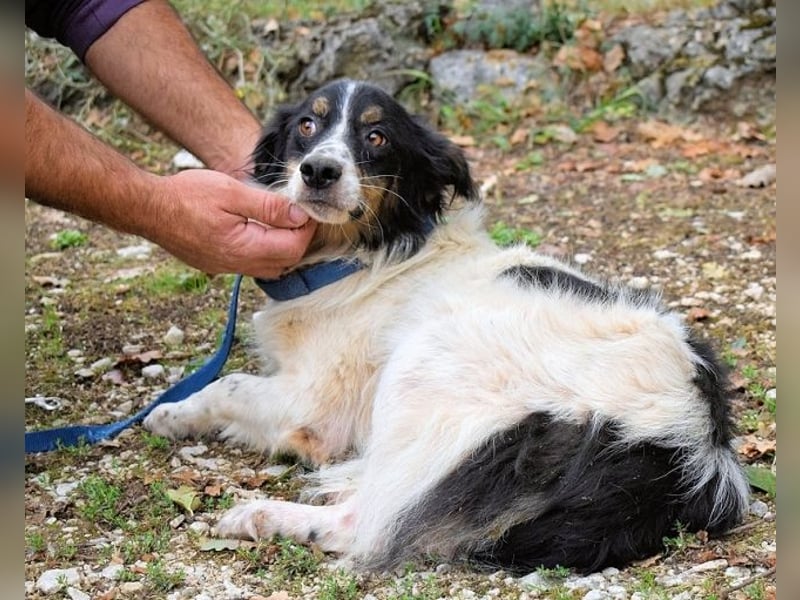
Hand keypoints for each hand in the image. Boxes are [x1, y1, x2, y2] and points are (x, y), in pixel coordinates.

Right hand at [145, 169, 315, 278]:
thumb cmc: (186, 196)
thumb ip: (268, 206)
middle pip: (286, 262)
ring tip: (283, 221)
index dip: (306, 230)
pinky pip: (252, 264)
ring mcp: (226, 267)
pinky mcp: (217, 264)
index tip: (307, 210)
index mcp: (244, 248)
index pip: (293, 248)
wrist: (147, 208)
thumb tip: (299, 215)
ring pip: (270, 267)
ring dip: (283, 247)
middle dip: (299, 240)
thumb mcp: (231, 192)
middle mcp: (237, 264)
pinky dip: (265, 251)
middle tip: (300, 215)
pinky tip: (261, 230)